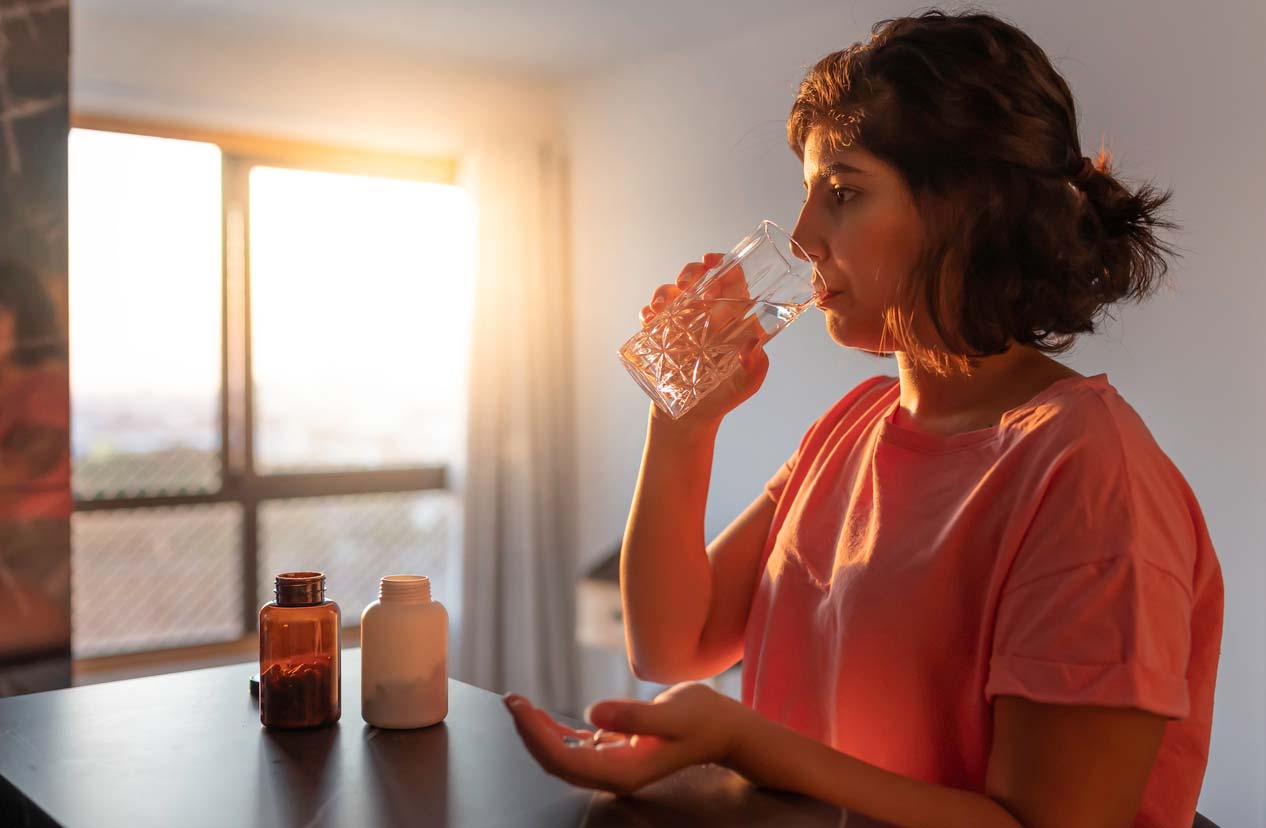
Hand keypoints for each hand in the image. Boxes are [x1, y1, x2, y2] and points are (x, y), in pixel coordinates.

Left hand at [502, 682, 750, 795]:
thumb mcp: (673, 713)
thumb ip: (634, 717)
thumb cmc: (702, 718)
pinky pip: (575, 748)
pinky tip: (541, 716)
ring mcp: (614, 767)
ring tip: (519, 703)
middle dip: (529, 733)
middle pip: (557, 762)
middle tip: (511, 699)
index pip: (566, 759)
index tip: (518, 706)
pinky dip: (555, 733)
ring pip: (562, 757)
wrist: (723, 728)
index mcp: (624, 771)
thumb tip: (592, 715)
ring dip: (538, 733)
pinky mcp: (616, 752)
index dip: (536, 735)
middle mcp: (614, 775)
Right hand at [639, 254, 769, 429]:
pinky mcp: (660, 334)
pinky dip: (647, 312)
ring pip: (670, 291)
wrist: (689, 418)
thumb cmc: (724, 396)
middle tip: (686, 284)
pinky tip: (649, 320)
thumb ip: (755, 366)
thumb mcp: (746, 384)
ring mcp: (681, 322)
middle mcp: (706, 313)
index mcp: (732, 316)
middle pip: (698, 277)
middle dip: (690, 272)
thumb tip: (752, 346)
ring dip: (664, 292)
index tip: (712, 262)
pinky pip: (650, 314)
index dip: (724, 264)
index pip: (731, 279)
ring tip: (661, 308)